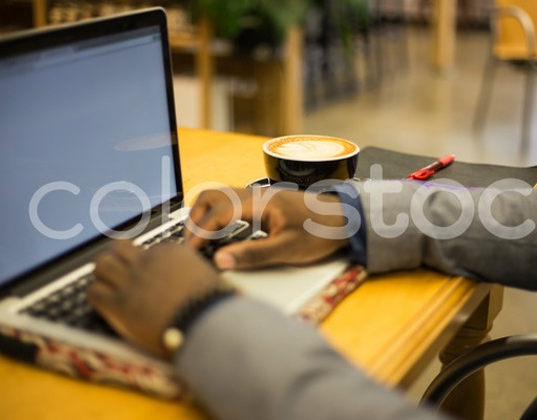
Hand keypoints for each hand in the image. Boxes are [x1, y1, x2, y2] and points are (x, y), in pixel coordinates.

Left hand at [87, 240, 224, 357]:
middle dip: (117, 259)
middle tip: (119, 273)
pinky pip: (93, 291)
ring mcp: (132, 280)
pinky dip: (97, 297)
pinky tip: (105, 306)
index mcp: (172, 252)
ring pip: (101, 264)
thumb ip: (194, 274)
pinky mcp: (119, 303)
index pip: (149, 249)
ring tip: (108, 287)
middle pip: (118, 248)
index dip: (147, 262)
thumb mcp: (208, 278)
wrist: (206, 322)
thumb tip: (195, 280)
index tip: (150, 274)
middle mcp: (148, 260)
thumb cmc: (214, 305)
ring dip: (104, 275)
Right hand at [185, 187, 349, 269]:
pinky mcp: (262, 202)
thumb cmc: (320, 232)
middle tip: (190, 247)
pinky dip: (216, 215)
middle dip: (194, 220)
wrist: (345, 219)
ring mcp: (257, 195)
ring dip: (204, 216)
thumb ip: (253, 255)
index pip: (216, 213)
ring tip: (200, 241)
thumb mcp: (287, 249)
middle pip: (210, 196)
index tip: (191, 253)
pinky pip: (230, 202)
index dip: (199, 234)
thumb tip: (221, 261)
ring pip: (219, 197)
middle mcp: (254, 192)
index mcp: (258, 201)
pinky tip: (219, 234)